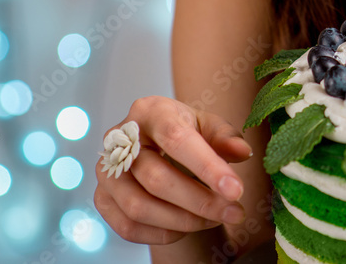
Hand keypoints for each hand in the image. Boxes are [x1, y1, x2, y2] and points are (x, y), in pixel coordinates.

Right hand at [93, 96, 252, 244]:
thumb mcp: (208, 126)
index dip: (207, 167)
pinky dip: (163, 233)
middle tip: (235, 213)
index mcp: (150, 111)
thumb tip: (243, 152)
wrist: (156, 144)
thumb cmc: (186, 131)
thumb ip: (226, 138)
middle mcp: (119, 139)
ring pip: (139, 207)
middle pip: (157, 179)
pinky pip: (129, 227)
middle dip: (201, 201)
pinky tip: (188, 226)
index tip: (236, 190)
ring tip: (215, 218)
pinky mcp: (102, 198)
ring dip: (184, 221)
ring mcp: (106, 171)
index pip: (177, 139)